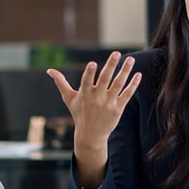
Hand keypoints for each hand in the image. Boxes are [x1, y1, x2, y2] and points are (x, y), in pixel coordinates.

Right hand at [47, 52, 141, 188]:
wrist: (91, 135)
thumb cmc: (79, 113)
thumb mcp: (69, 98)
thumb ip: (61, 83)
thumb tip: (49, 70)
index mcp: (85, 94)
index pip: (87, 82)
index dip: (89, 73)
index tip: (92, 63)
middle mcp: (97, 98)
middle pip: (105, 80)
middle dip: (111, 66)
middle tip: (117, 53)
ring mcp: (108, 103)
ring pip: (118, 85)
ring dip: (125, 71)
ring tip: (131, 59)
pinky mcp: (118, 108)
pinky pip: (127, 95)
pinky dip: (133, 85)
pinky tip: (138, 74)